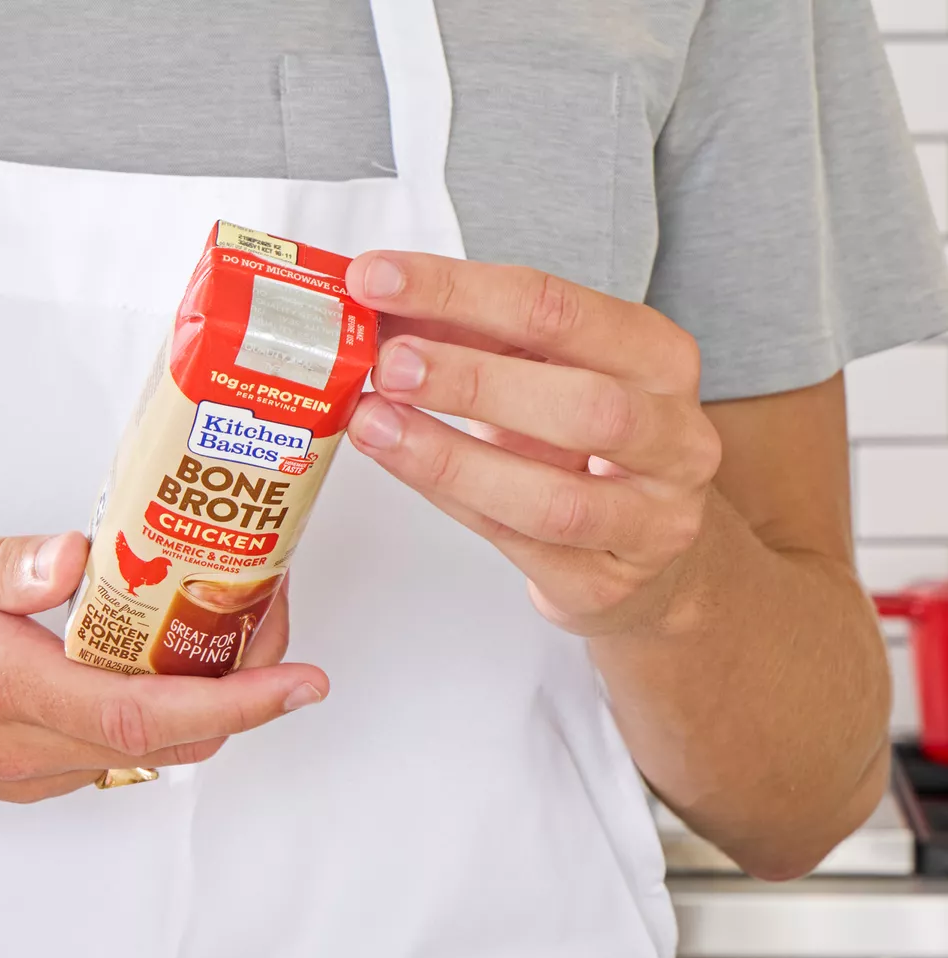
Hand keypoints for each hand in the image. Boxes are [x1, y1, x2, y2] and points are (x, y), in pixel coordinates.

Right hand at [0, 524, 324, 820]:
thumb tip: (76, 556)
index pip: (141, 712)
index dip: (237, 701)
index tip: (301, 678)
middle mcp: (16, 739)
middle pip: (168, 738)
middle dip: (246, 686)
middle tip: (276, 612)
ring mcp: (16, 765)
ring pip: (144, 749)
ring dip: (206, 696)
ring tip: (225, 614)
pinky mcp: (9, 768)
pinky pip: (107, 749)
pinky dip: (157, 707)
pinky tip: (156, 648)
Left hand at [344, 252, 722, 636]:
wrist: (643, 549)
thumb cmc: (580, 442)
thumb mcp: (538, 371)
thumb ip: (467, 334)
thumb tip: (376, 302)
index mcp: (658, 358)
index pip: (558, 309)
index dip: (460, 290)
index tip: (377, 278)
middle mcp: (676, 438)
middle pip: (586, 405)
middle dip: (474, 381)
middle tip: (387, 364)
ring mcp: (652, 520)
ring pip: (557, 499)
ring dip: (453, 459)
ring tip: (374, 425)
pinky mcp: (609, 585)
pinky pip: (523, 546)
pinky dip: (454, 501)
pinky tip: (403, 467)